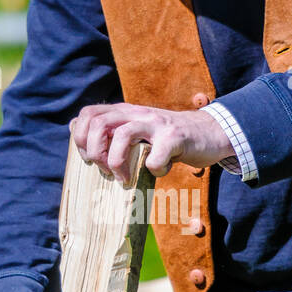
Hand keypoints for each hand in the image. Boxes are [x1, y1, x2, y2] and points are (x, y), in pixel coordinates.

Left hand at [70, 102, 232, 181]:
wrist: (210, 132)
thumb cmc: (169, 139)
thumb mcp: (139, 130)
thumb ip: (115, 132)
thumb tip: (81, 139)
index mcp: (126, 112)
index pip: (89, 114)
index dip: (81, 138)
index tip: (90, 160)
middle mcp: (138, 113)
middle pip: (99, 124)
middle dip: (95, 153)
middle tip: (106, 172)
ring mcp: (157, 124)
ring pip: (122, 135)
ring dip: (117, 163)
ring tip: (125, 179)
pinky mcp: (175, 138)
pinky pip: (155, 158)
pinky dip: (154, 170)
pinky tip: (161, 170)